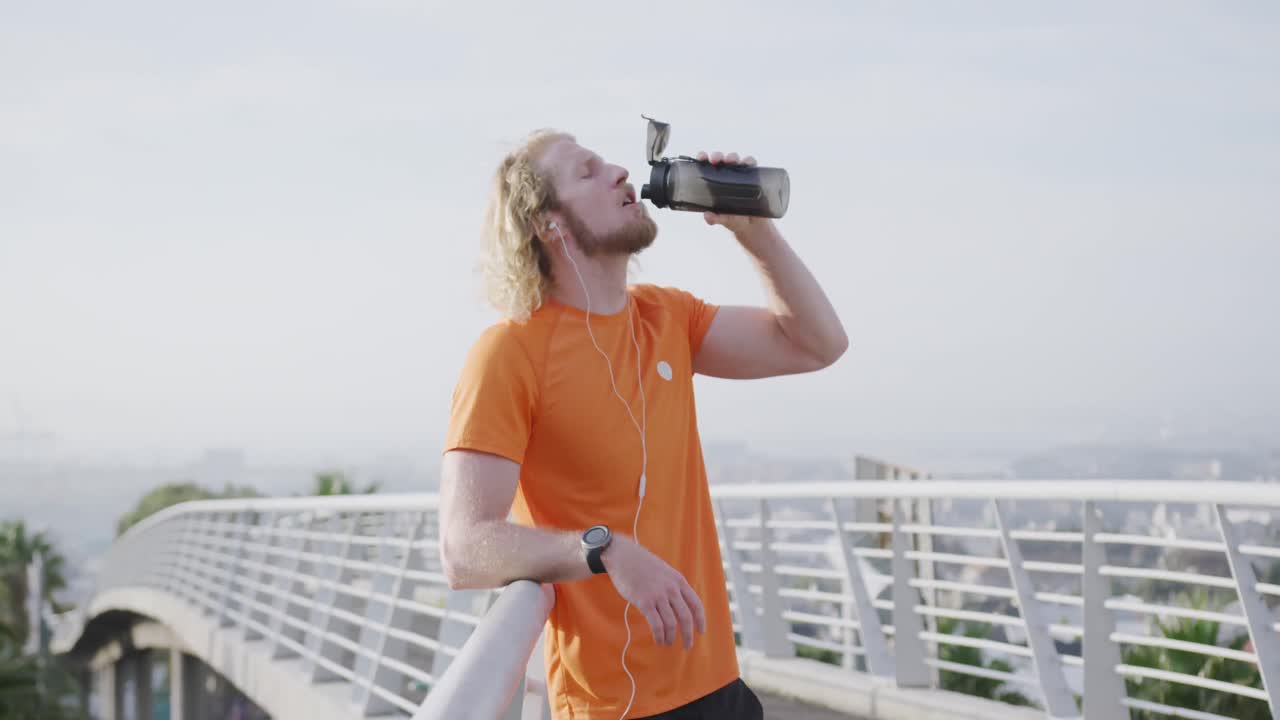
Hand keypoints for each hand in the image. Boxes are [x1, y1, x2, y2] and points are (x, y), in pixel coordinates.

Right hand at [602, 534, 706, 649]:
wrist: (622, 556)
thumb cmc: (642, 564)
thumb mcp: (665, 571)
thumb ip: (673, 586)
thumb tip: (678, 605)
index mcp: (679, 580)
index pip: (696, 604)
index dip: (700, 620)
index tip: (701, 631)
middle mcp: (671, 588)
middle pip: (686, 617)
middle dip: (688, 635)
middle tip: (687, 646)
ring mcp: (658, 595)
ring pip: (671, 623)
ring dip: (671, 637)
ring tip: (668, 643)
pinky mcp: (644, 602)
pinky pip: (656, 624)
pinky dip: (659, 635)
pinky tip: (658, 640)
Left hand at [696, 150, 768, 236]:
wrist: (754, 224)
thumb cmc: (735, 219)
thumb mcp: (725, 220)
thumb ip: (716, 218)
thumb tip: (707, 216)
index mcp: (715, 183)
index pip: (706, 167)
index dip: (703, 159)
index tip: (701, 157)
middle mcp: (726, 176)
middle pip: (720, 160)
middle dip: (717, 156)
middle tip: (715, 160)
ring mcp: (739, 174)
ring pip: (735, 160)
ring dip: (732, 157)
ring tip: (731, 161)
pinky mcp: (753, 175)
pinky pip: (751, 164)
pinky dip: (749, 161)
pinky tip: (748, 163)